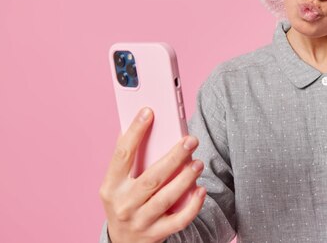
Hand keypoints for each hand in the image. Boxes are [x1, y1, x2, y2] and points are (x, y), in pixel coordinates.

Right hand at [99, 107, 205, 242]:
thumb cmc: (125, 201)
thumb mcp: (117, 183)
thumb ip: (127, 157)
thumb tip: (138, 121)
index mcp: (111, 186)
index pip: (122, 155)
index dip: (135, 132)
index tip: (149, 111)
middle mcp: (124, 204)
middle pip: (151, 178)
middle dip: (174, 157)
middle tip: (191, 140)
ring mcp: (140, 221)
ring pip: (166, 198)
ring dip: (185, 178)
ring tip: (199, 163)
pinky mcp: (156, 234)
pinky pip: (178, 220)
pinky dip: (192, 206)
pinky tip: (201, 190)